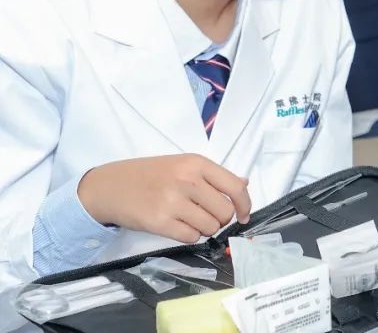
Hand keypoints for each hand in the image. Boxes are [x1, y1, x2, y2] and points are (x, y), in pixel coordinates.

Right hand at [78, 154, 251, 242]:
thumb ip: (214, 176)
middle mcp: (187, 180)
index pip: (235, 187)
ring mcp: (173, 201)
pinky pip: (191, 237)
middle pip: (224, 211)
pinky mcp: (159, 222)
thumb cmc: (150, 175)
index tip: (244, 215)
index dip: (244, 205)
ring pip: (210, 227)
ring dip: (204, 229)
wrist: (110, 186)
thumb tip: (243, 184)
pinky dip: (190, 236)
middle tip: (207, 216)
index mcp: (196, 163)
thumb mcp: (183, 164)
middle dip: (220, 219)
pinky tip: (178, 226)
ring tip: (189, 219)